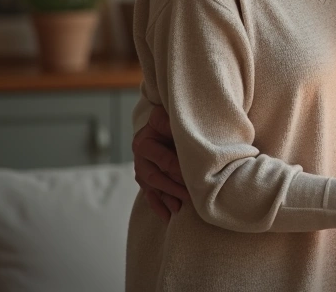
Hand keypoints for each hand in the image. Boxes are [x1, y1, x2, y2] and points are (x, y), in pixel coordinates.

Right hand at [131, 106, 189, 220]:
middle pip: (155, 176)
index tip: (195, 177)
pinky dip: (159, 207)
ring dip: (166, 199)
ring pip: (152, 187)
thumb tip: (189, 131)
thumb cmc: (172, 119)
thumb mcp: (170, 118)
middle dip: (173, 187)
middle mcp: (139, 156)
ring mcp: (140, 168)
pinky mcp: (144, 179)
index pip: (163, 159)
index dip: (179, 169)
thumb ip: (173, 124)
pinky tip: (168, 217)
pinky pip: (150, 196)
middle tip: (191, 196)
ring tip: (180, 209)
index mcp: (144, 140)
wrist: (163, 122)